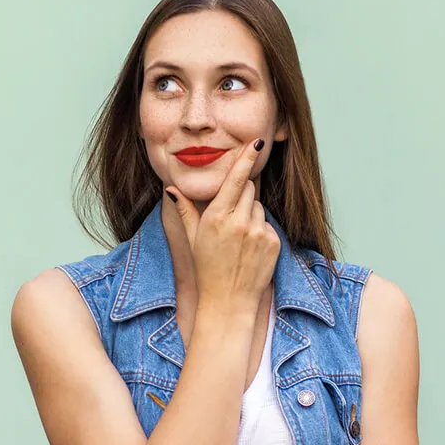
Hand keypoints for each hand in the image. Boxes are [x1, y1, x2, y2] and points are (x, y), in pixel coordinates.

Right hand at [164, 139, 279, 314]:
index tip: (257, 142)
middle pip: (248, 189)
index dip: (247, 159)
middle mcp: (239, 222)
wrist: (228, 301)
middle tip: (231, 218)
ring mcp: (258, 232)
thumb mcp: (192, 238)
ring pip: (259, 206)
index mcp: (216, 217)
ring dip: (251, 214)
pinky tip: (250, 249)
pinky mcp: (272, 242)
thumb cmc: (207, 269)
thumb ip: (184, 210)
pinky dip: (261, 231)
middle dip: (242, 195)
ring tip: (239, 238)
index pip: (236, 179)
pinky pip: (268, 224)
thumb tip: (171, 188)